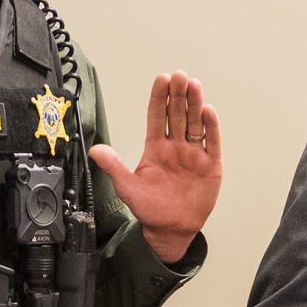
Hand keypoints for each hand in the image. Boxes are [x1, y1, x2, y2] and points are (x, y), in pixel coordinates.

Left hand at [88, 72, 221, 263]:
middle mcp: (175, 147)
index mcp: (156, 148)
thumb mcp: (127, 187)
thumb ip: (114, 166)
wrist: (170, 230)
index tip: (161, 80)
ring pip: (194, 123)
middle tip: (178, 76)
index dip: (159, 98)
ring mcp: (193, 155)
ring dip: (195, 104)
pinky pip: (211, 142)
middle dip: (178, 95)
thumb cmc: (150, 210)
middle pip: (177, 115)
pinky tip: (208, 112)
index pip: (157, 116)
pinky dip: (210, 127)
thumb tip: (95, 149)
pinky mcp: (210, 166)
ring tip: (194, 85)